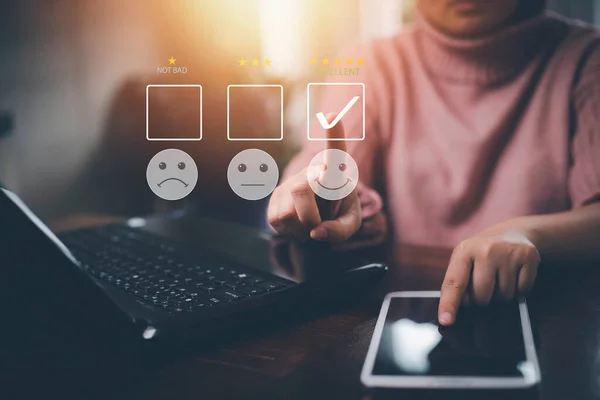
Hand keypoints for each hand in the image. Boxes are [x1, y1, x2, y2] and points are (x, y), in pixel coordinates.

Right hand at [267, 114, 361, 242]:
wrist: (316, 222)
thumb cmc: (337, 217)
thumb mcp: (350, 225)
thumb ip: (340, 231)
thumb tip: (315, 232)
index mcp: (334, 174)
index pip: (335, 153)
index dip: (333, 136)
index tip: (331, 116)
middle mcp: (310, 173)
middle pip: (300, 190)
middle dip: (310, 217)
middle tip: (318, 227)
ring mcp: (289, 184)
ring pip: (287, 212)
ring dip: (300, 229)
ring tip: (309, 226)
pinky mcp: (274, 198)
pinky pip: (277, 220)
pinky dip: (289, 232)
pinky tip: (296, 226)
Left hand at [438, 225, 540, 325]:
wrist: (512, 232)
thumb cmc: (482, 253)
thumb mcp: (465, 260)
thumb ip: (458, 282)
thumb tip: (460, 308)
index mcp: (464, 251)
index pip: (454, 282)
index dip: (449, 303)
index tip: (446, 320)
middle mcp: (485, 250)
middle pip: (482, 296)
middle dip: (483, 298)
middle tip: (485, 283)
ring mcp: (508, 252)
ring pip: (504, 296)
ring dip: (501, 294)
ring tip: (500, 276)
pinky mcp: (529, 256)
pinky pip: (522, 290)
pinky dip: (519, 289)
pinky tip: (514, 274)